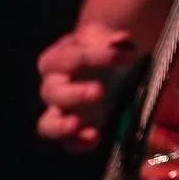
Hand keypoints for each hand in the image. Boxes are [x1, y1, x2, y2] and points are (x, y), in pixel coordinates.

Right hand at [37, 22, 138, 150]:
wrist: (116, 62)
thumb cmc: (109, 46)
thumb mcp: (111, 37)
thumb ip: (114, 38)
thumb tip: (121, 39)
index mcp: (60, 57)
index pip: (69, 58)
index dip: (97, 56)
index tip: (130, 53)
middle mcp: (54, 85)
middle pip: (52, 92)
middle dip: (75, 94)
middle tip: (99, 92)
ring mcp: (63, 110)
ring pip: (48, 123)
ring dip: (61, 126)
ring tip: (76, 124)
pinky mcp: (75, 129)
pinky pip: (67, 142)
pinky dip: (76, 143)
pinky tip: (93, 139)